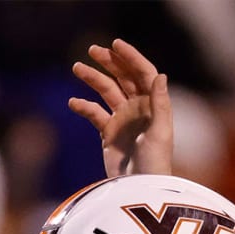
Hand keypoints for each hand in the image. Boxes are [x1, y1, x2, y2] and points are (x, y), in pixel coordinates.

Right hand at [70, 38, 172, 176]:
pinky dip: (84, 107)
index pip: (142, 73)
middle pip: (122, 78)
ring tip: (76, 68)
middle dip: (108, 63)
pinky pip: (95, 115)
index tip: (115, 45)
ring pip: (106, 92)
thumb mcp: (160, 132)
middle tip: (91, 50)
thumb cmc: (156, 162)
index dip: (130, 57)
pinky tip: (73, 102)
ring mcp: (122, 119)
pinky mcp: (108, 133)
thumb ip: (160, 103)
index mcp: (152, 103)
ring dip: (92, 79)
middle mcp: (138, 107)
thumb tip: (159, 76)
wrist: (140, 187)